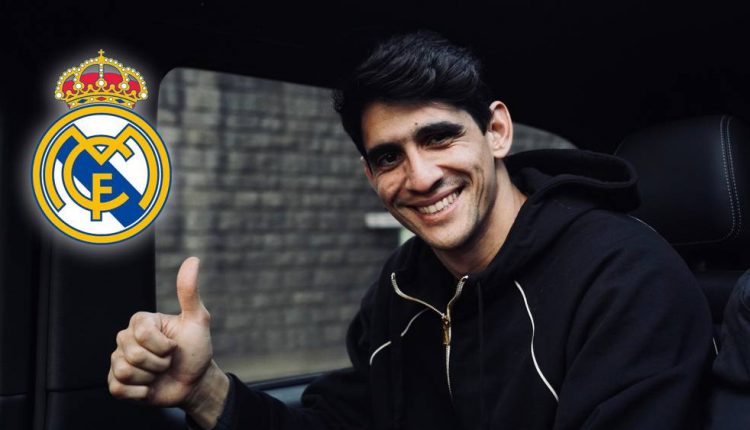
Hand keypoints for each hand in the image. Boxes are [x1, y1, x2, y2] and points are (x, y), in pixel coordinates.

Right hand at [108, 256, 226, 416]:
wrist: (195, 382)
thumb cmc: (195, 350)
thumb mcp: (197, 320)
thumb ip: (189, 291)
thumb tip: (192, 260)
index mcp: (141, 322)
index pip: (141, 334)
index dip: (163, 346)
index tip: (173, 346)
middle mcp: (125, 339)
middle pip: (133, 354)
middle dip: (159, 363)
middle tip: (167, 362)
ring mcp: (118, 360)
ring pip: (125, 372)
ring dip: (150, 378)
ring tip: (158, 374)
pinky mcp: (116, 383)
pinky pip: (118, 389)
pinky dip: (140, 393)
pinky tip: (149, 387)